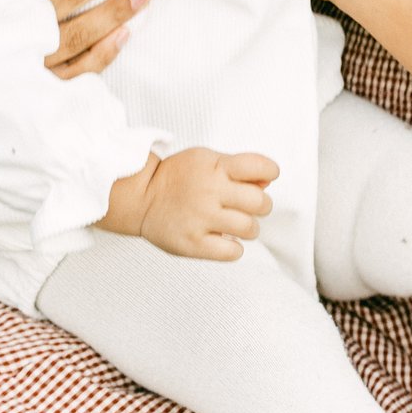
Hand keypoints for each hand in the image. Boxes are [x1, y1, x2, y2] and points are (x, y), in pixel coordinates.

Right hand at [102, 144, 279, 259]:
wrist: (140, 198)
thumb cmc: (177, 178)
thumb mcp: (207, 160)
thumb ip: (238, 168)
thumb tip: (268, 180)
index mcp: (215, 167)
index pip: (260, 166)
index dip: (271, 171)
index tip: (266, 177)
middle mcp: (210, 191)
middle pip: (260, 202)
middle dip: (261, 205)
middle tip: (250, 207)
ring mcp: (201, 218)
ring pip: (249, 228)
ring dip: (249, 228)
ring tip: (237, 225)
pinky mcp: (193, 243)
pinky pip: (231, 252)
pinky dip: (234, 249)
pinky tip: (225, 240)